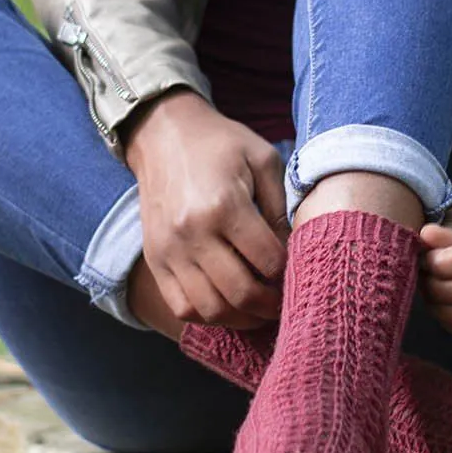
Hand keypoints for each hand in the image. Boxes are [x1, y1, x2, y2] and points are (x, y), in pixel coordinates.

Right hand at [124, 88, 288, 328]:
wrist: (163, 134)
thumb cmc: (219, 144)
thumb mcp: (262, 159)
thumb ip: (281, 205)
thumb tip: (295, 250)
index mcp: (224, 205)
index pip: (268, 260)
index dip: (289, 271)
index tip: (297, 269)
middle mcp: (192, 233)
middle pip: (240, 293)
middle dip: (270, 304)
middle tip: (284, 299)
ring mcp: (169, 251)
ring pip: (210, 309)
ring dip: (241, 317)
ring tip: (259, 306)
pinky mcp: (154, 259)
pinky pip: (182, 307)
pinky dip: (208, 315)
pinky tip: (227, 303)